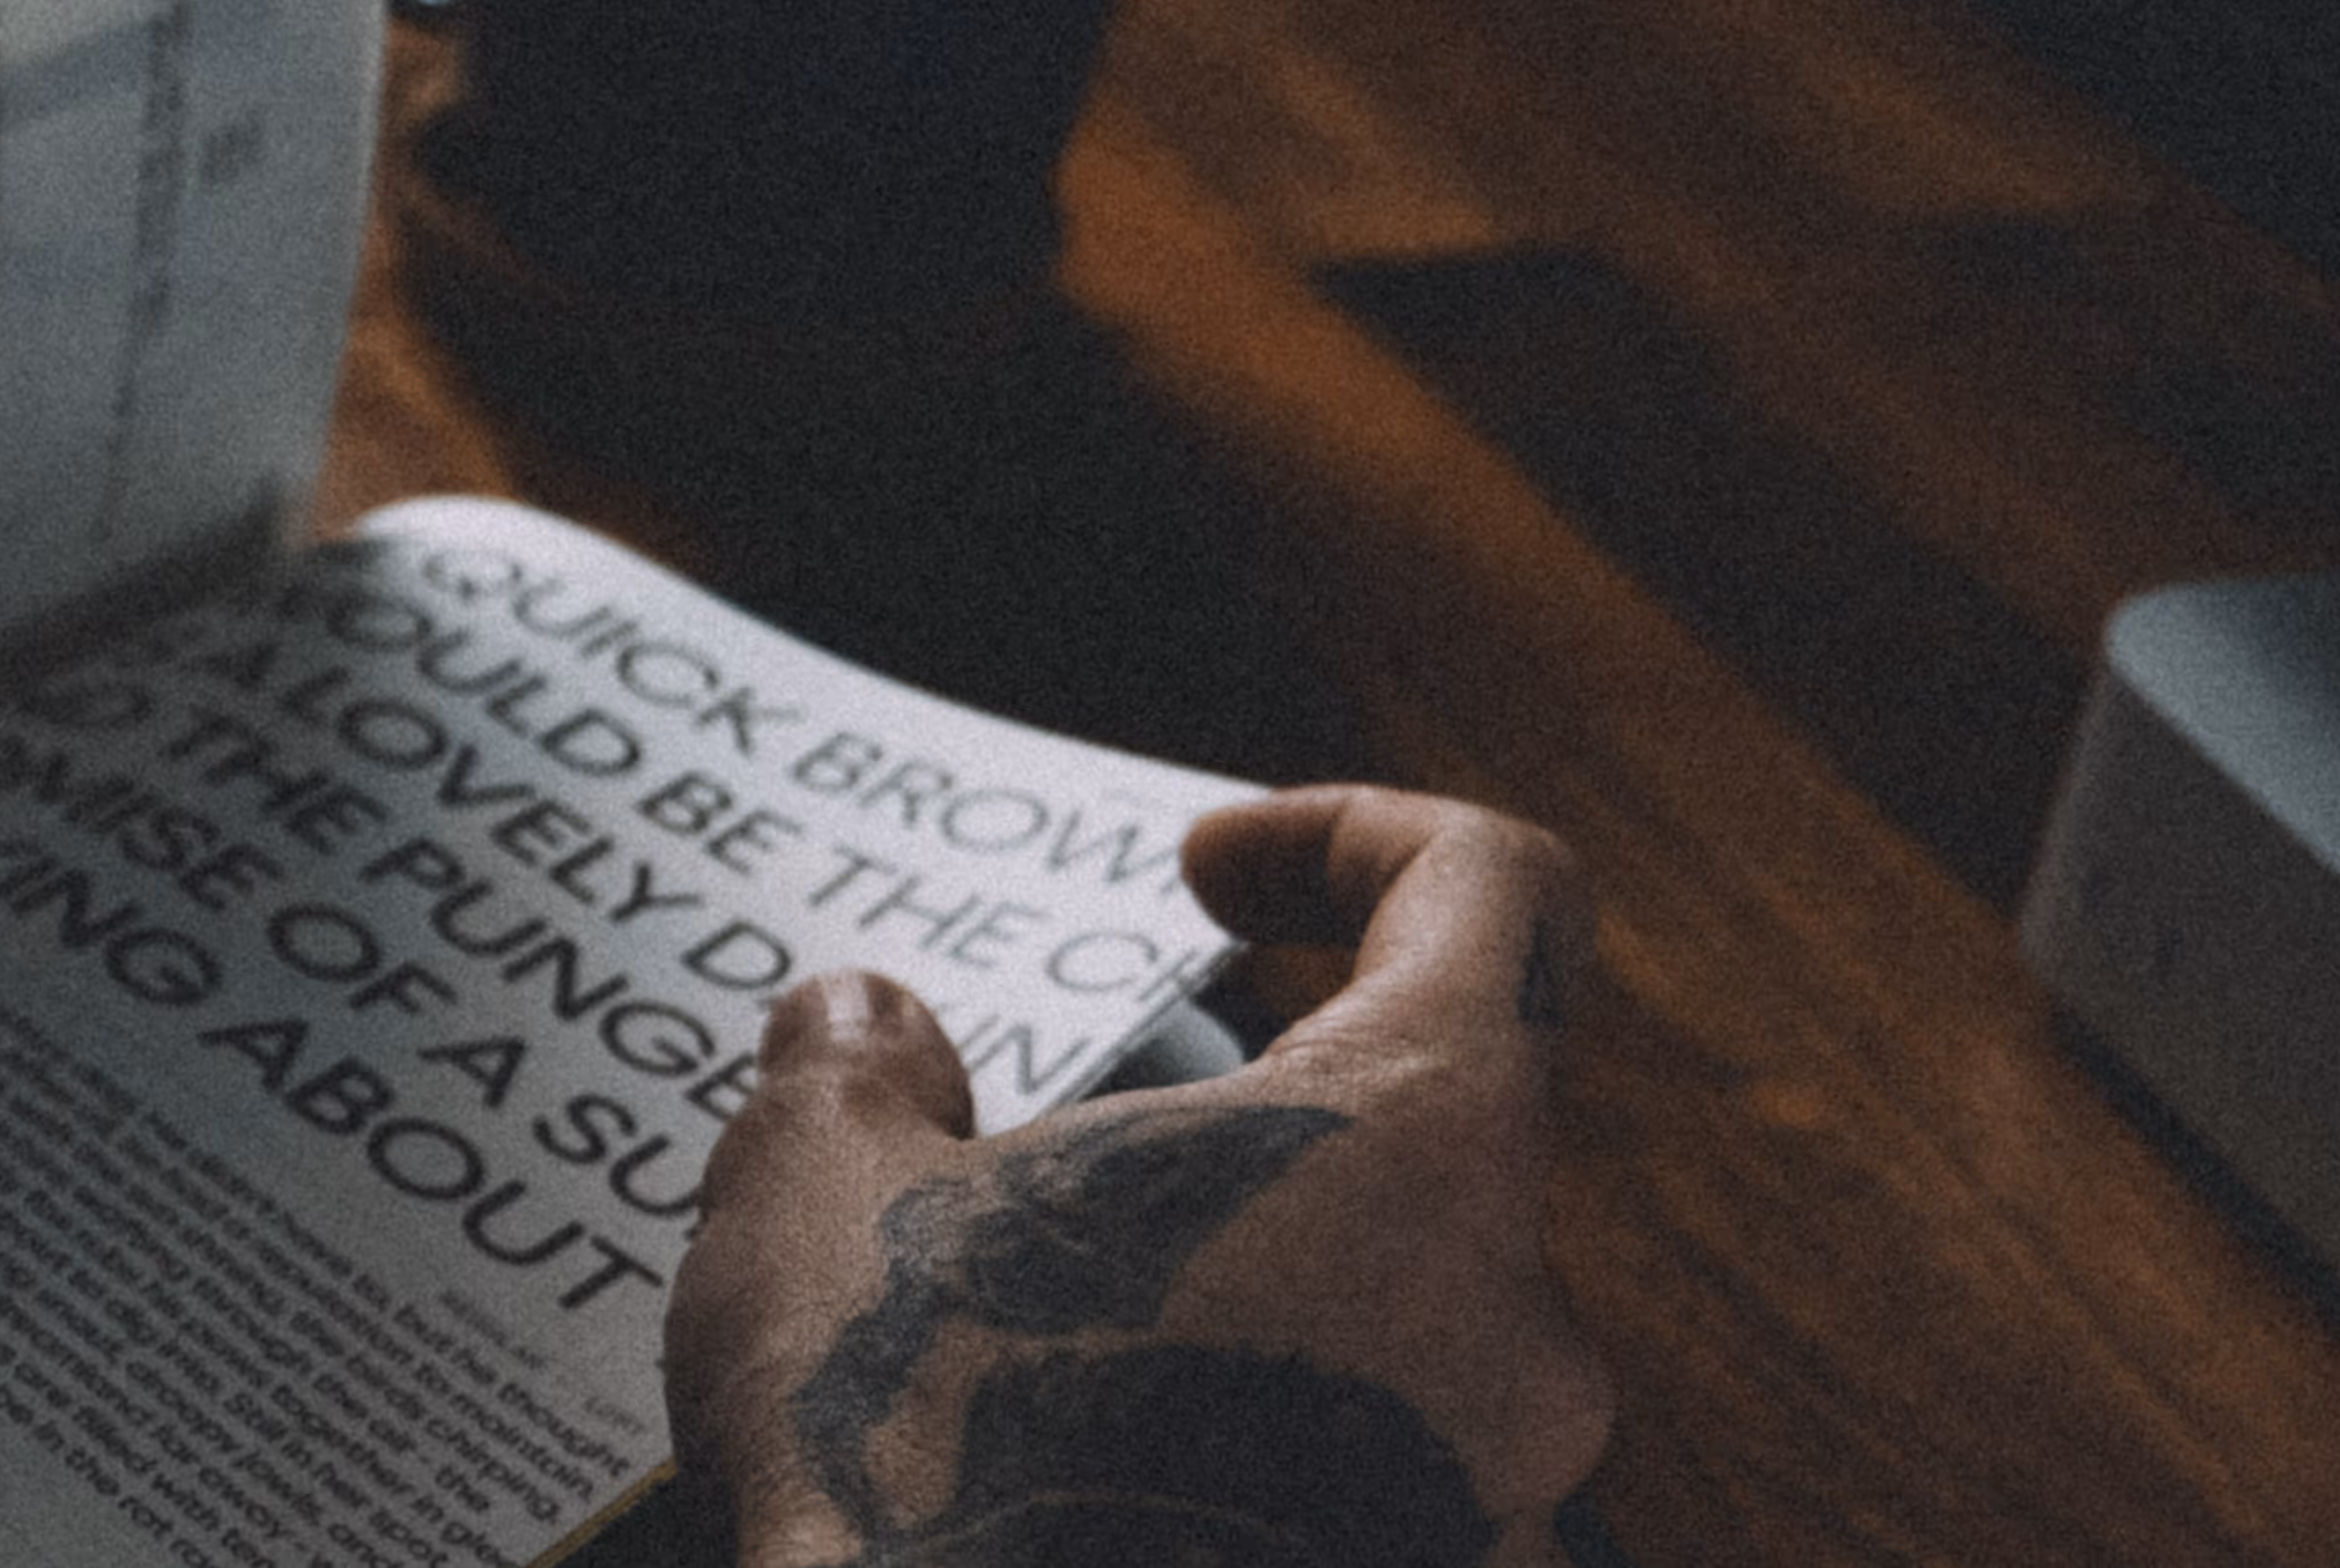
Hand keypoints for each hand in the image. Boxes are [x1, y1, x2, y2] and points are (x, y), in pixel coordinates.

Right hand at [665, 786, 1616, 1567]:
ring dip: (1228, 1308)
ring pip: (1388, 1338)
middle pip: (1426, 1138)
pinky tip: (1063, 1487)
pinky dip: (1233, 1458)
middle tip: (1037, 1174)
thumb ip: (857, 1066)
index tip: (1205, 879)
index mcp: (1424, 1142)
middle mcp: (1519, 1325)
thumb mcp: (819, 1193)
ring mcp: (1496, 1505)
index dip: (1351, 838)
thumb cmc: (910, 1451)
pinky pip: (1356, 1495)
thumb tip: (862, 1024)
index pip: (1496, 894)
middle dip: (1232, 1135)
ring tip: (1019, 1356)